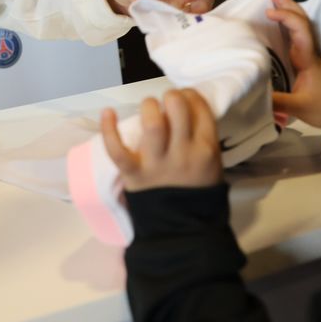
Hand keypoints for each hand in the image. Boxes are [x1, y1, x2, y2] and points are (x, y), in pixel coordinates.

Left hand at [100, 89, 221, 191]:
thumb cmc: (196, 188)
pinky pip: (117, 149)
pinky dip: (108, 129)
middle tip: (167, 101)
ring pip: (152, 123)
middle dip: (171, 95)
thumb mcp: (213, 162)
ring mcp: (156, 163)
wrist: (183, 226)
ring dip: (149, 106)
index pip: (200, 109)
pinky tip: (107, 112)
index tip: (185, 96)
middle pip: (177, 108)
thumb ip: (201, 136)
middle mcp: (182, 152)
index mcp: (206, 149)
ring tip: (148, 107)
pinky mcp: (133, 173)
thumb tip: (185, 106)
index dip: (191, 95)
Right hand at [265, 0, 320, 131]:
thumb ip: (278, 102)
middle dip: (287, 3)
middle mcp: (308, 51)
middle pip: (301, 20)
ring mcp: (306, 54)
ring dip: (286, 9)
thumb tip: (254, 92)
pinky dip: (285, 22)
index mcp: (307, 58)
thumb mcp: (300, 107)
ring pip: (298, 24)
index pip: (300, 30)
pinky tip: (275, 20)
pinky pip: (294, 33)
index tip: (268, 13)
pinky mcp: (303, 59)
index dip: (285, 17)